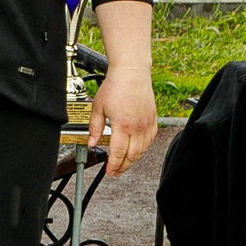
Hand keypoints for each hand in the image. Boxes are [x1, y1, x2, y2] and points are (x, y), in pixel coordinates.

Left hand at [89, 64, 158, 178]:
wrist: (131, 73)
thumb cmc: (115, 86)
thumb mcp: (97, 107)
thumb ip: (94, 127)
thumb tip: (92, 142)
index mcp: (122, 125)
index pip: (118, 152)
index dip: (113, 165)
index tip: (109, 171)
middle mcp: (137, 127)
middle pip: (132, 155)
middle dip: (123, 166)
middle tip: (115, 172)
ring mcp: (147, 124)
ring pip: (143, 149)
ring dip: (133, 159)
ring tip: (124, 164)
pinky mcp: (153, 119)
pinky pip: (150, 140)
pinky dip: (144, 148)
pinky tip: (137, 150)